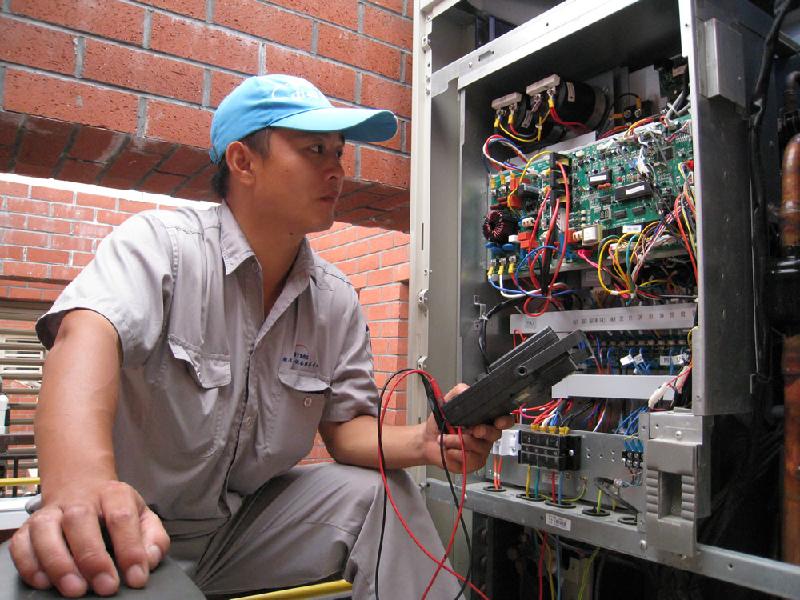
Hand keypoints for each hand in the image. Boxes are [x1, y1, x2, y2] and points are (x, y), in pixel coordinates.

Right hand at [10, 480, 169, 597]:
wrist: (81, 487)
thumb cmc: (114, 509)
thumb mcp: (142, 516)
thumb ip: (154, 538)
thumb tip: (151, 560)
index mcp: (112, 494)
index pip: (122, 517)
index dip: (130, 549)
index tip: (136, 577)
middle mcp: (78, 500)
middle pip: (80, 520)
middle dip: (93, 557)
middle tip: (106, 586)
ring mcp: (50, 513)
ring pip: (46, 530)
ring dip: (59, 563)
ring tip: (75, 589)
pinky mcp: (28, 528)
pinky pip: (21, 545)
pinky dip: (30, 564)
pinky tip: (45, 582)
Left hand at [423, 383, 514, 472]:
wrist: (429, 440)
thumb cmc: (442, 422)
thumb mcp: (447, 402)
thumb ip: (457, 392)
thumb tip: (466, 390)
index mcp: (484, 419)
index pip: (504, 419)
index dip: (505, 420)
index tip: (498, 421)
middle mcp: (486, 435)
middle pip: (495, 434)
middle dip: (484, 431)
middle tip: (472, 430)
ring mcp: (482, 450)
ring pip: (479, 447)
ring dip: (457, 441)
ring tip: (445, 438)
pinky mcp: (474, 462)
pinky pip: (470, 459)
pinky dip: (456, 453)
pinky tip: (449, 449)